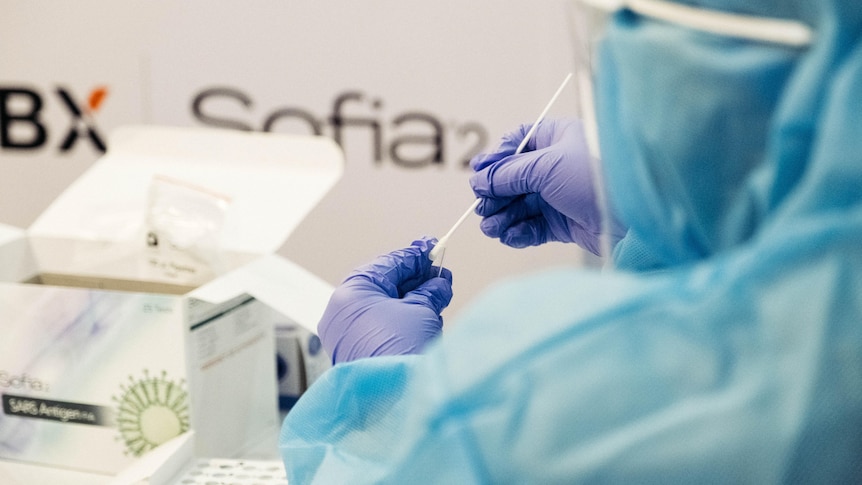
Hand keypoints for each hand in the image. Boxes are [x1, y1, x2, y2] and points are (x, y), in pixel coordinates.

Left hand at [318, 237, 453, 363]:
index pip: (386, 264)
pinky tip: (425, 315)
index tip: (432, 248)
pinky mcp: (357, 353)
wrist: (394, 397)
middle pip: (383, 286)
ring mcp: (347, 335)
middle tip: (440, 274)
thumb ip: (430, 291)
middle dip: (415, 280)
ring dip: (412, 299)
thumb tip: (438, 283)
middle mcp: (342, 312)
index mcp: (350, 293)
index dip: (413, 256)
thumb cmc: (400, 349)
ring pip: (383, 307)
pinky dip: (402, 319)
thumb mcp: (421, 310)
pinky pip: (381, 326)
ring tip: (439, 294)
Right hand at [469, 118, 623, 255]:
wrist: (635, 217)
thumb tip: (479, 179)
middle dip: (496, 194)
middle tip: (482, 208)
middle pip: (515, 178)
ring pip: (522, 204)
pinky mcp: (566, 222)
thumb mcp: (545, 167)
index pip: (518, 142)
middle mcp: (559, 165)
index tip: (479, 175)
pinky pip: (534, 226)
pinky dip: (520, 232)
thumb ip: (508, 173)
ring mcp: (562, 195)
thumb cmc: (598, 179)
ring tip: (491, 227)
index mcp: (559, 138)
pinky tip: (511, 236)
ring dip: (503, 216)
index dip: (496, 159)